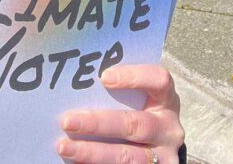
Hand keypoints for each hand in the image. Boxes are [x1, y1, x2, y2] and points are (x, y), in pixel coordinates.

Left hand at [57, 64, 183, 162]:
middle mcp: (168, 128)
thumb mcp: (140, 97)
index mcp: (166, 99)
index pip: (159, 80)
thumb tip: (79, 81)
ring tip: (64, 146)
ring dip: (92, 152)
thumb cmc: (139, 109)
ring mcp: (162, 156)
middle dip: (98, 123)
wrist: (157, 146)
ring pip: (127, 156)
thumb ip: (118, 90)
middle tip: (67, 121)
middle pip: (135, 124)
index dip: (134, 77)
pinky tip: (75, 161)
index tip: (104, 77)